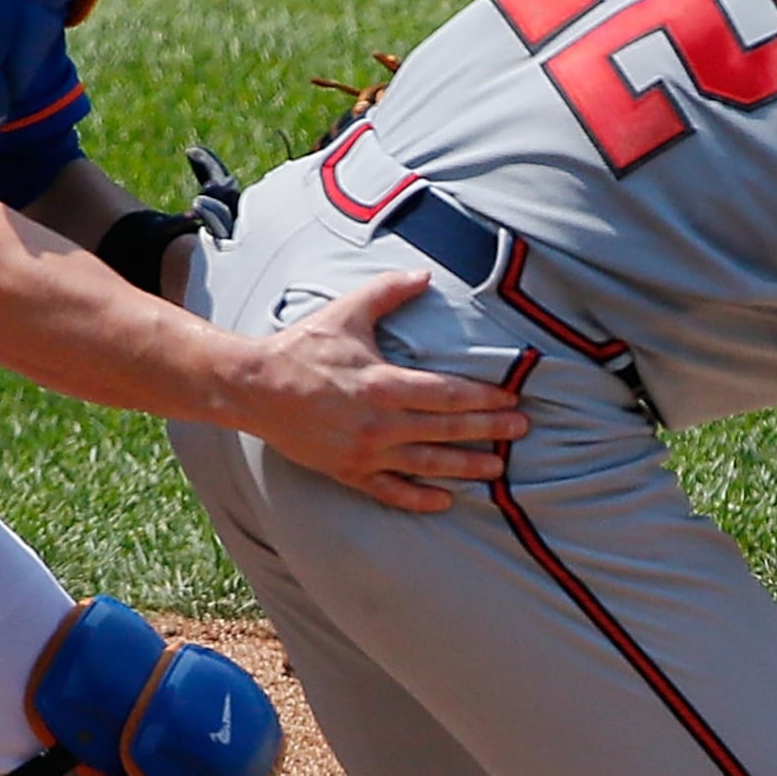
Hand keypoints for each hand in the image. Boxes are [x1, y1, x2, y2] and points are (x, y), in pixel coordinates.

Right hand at [227, 269, 531, 511]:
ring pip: (427, 464)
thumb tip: (424, 275)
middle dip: (489, 431)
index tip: (511, 399)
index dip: (484, 398)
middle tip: (521, 430)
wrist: (254, 388)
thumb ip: (388, 292)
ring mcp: (365, 452)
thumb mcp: (346, 313)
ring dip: (466, 467)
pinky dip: (419, 498)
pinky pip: (391, 491)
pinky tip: (445, 500)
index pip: (448, 394)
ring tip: (498, 468)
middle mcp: (379, 423)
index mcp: (383, 384)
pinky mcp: (348, 471)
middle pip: (447, 429)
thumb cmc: (302, 349)